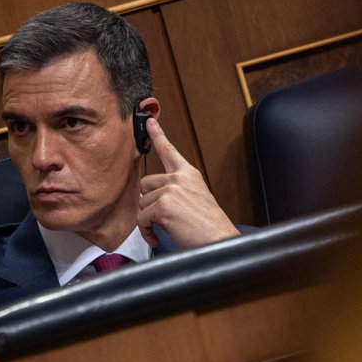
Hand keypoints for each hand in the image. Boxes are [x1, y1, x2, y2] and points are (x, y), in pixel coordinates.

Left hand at [137, 118, 239, 248]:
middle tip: (160, 218)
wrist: (220, 241)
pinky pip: (142, 219)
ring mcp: (171, 190)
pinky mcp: (164, 205)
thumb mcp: (197, 200)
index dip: (157, 135)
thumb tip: (154, 196)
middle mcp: (180, 178)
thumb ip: (178, 192)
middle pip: (146, 183)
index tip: (150, 121)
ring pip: (142, 203)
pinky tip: (157, 239)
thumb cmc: (210, 227)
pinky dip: (147, 232)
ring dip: (149, 220)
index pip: (169, 151)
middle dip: (149, 203)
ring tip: (164, 230)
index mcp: (190, 175)